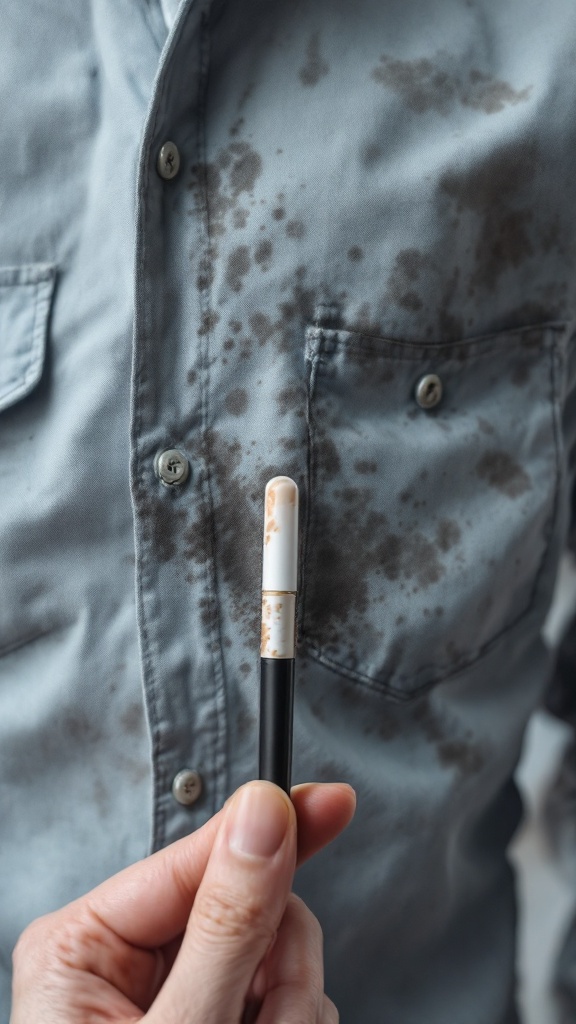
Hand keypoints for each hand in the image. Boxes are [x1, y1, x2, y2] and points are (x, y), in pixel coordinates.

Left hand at [11, 780, 355, 1022]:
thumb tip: (263, 814)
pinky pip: (280, 995)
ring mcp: (171, 995)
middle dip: (281, 965)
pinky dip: (289, 1022)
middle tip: (282, 1018)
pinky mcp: (210, 1022)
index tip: (333, 799)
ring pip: (274, 952)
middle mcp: (124, 963)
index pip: (197, 857)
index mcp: (83, 945)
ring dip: (291, 1006)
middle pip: (247, 904)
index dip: (271, 826)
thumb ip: (226, 924)